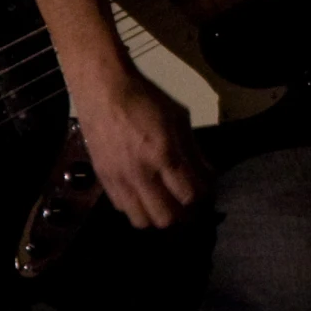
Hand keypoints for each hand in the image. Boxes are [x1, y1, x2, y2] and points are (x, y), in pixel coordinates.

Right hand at [69, 69, 211, 230]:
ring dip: (158, 215)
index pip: (189, 195)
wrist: (103, 90)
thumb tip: (208, 176)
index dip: (202, 197)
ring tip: (165, 202)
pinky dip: (137, 207)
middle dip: (182, 214)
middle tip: (187, 201)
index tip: (206, 191)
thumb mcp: (179, 118)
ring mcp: (119, 179)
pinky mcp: (103, 179)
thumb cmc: (147, 99)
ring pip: (142, 220)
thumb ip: (193, 151)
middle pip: (166, 217)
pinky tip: (143, 193)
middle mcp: (141, 173)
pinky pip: (122, 208)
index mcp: (163, 154)